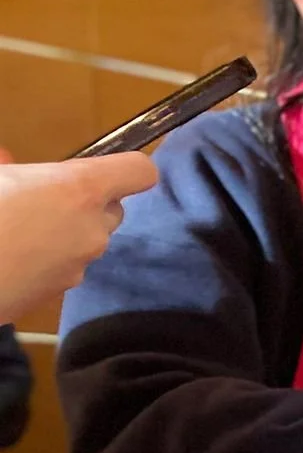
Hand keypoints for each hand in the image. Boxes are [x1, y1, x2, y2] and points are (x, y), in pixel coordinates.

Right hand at [0, 149, 157, 322]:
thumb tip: (7, 161)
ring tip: (18, 227)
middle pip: (113, 209)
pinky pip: (68, 264)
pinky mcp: (64, 290)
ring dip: (65, 230)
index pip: (139, 172)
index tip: (101, 169)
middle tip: (41, 197)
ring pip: (88, 239)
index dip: (126, 168)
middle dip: (86, 202)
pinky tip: (15, 255)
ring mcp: (81, 264)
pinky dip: (50, 257)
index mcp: (79, 190)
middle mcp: (92, 228)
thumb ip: (7, 168)